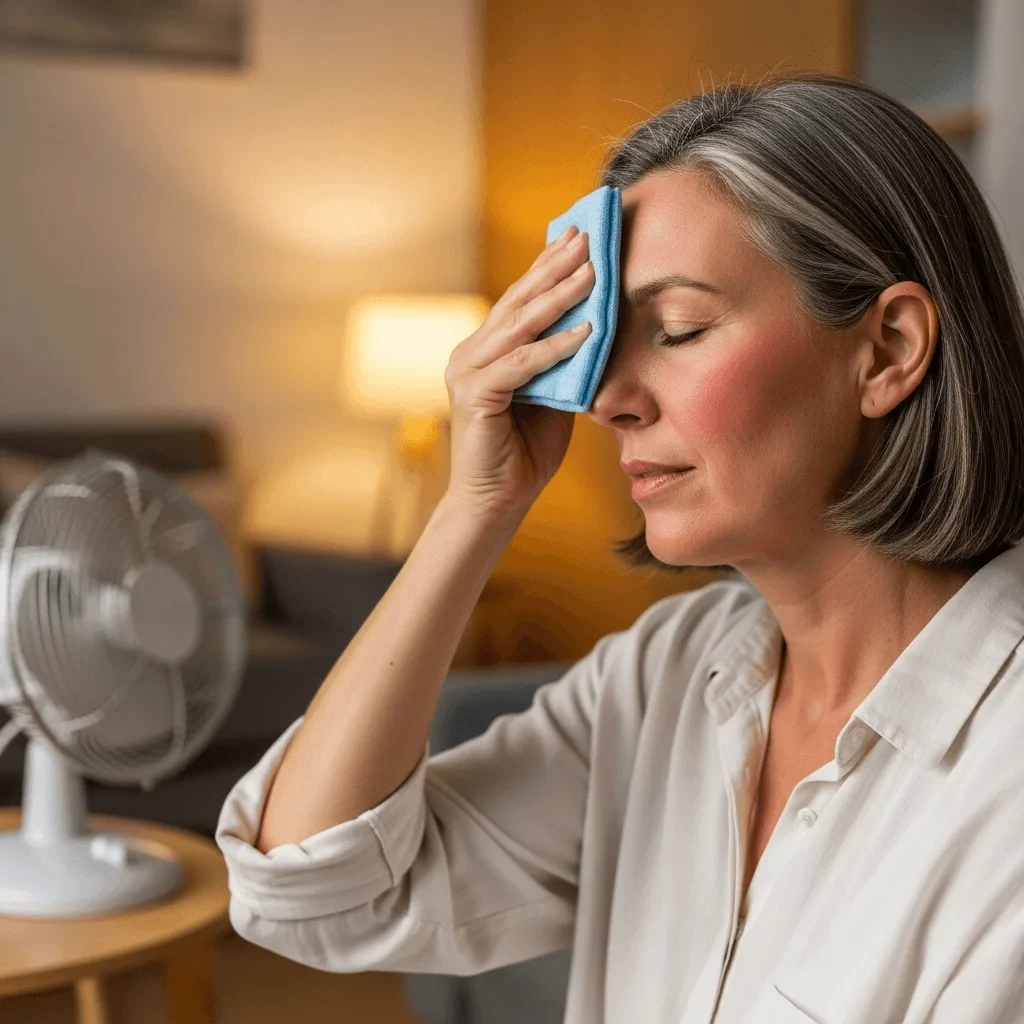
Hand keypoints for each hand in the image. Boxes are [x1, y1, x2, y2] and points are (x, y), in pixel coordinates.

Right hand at [442, 225, 594, 519]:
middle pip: (517, 301)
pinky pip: (521, 364)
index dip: (547, 267)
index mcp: (486, 350)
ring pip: (519, 325)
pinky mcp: (474, 395)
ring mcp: (468, 372)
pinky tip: (586, 331)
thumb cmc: (525, 451)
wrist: (497, 501)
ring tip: (592, 271)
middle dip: (554, 267)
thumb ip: (565, 363)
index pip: (520, 300)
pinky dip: (555, 346)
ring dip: (559, 296)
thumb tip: (599, 327)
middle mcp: (471, 353)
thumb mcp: (553, 396)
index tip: (578, 235)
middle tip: (587, 237)